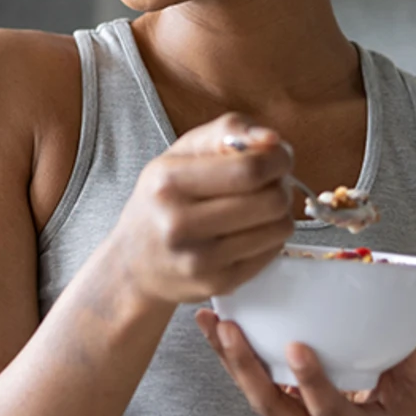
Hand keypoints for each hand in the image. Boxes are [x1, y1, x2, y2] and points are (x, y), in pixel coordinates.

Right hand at [110, 112, 295, 306]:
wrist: (134, 262)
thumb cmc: (163, 199)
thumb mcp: (181, 153)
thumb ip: (228, 132)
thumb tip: (272, 140)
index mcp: (168, 181)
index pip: (250, 168)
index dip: (277, 159)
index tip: (278, 156)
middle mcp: (179, 223)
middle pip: (270, 200)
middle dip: (281, 185)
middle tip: (270, 183)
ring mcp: (199, 259)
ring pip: (278, 228)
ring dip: (280, 212)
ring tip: (259, 207)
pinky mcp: (216, 283)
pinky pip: (271, 253)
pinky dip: (270, 238)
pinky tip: (249, 231)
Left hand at [194, 303, 415, 415]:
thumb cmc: (407, 413)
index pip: (327, 410)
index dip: (311, 382)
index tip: (296, 347)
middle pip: (272, 408)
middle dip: (246, 370)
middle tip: (228, 328)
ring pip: (254, 398)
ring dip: (228, 361)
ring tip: (210, 320)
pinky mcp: (284, 410)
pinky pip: (252, 387)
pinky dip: (233, 359)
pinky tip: (215, 326)